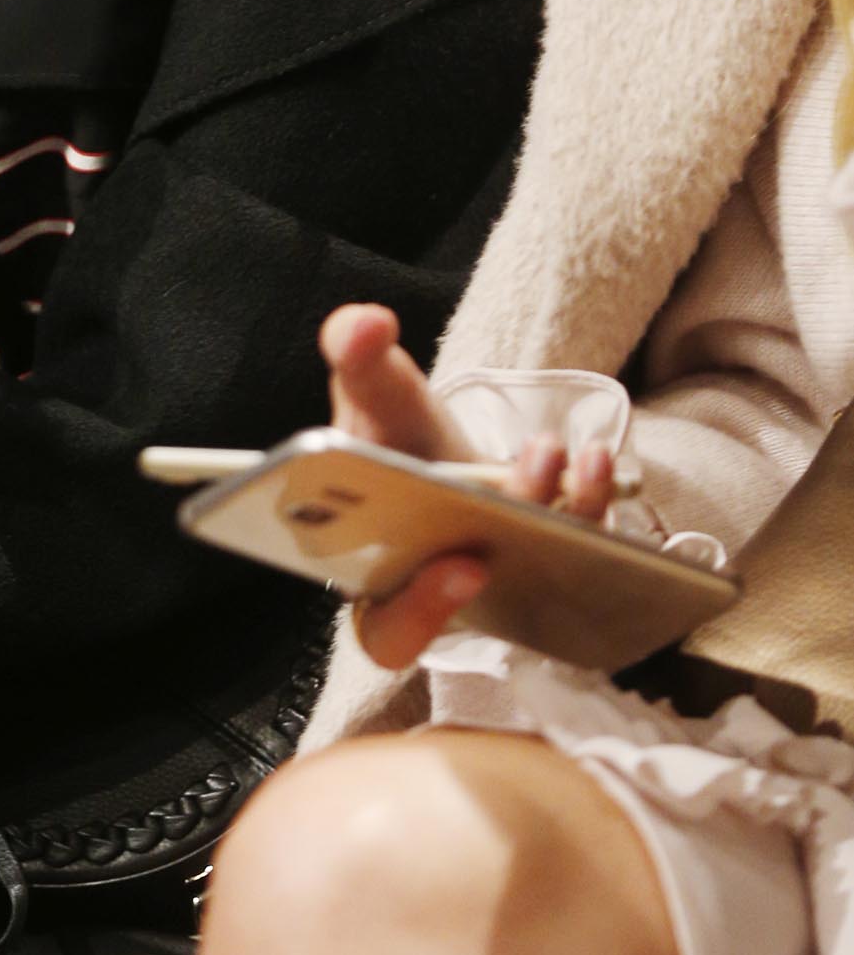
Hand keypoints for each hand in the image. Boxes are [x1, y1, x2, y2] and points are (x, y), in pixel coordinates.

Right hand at [319, 304, 619, 671]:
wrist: (444, 454)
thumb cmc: (397, 443)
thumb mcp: (374, 400)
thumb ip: (358, 362)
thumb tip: (366, 323)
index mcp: (380, 576)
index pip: (390, 631)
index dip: (423, 614)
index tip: (464, 567)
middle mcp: (447, 595)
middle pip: (481, 608)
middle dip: (517, 546)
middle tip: (523, 490)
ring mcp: (511, 581)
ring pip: (546, 578)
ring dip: (563, 515)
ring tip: (564, 455)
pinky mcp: (562, 559)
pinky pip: (587, 551)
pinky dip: (592, 503)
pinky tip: (596, 461)